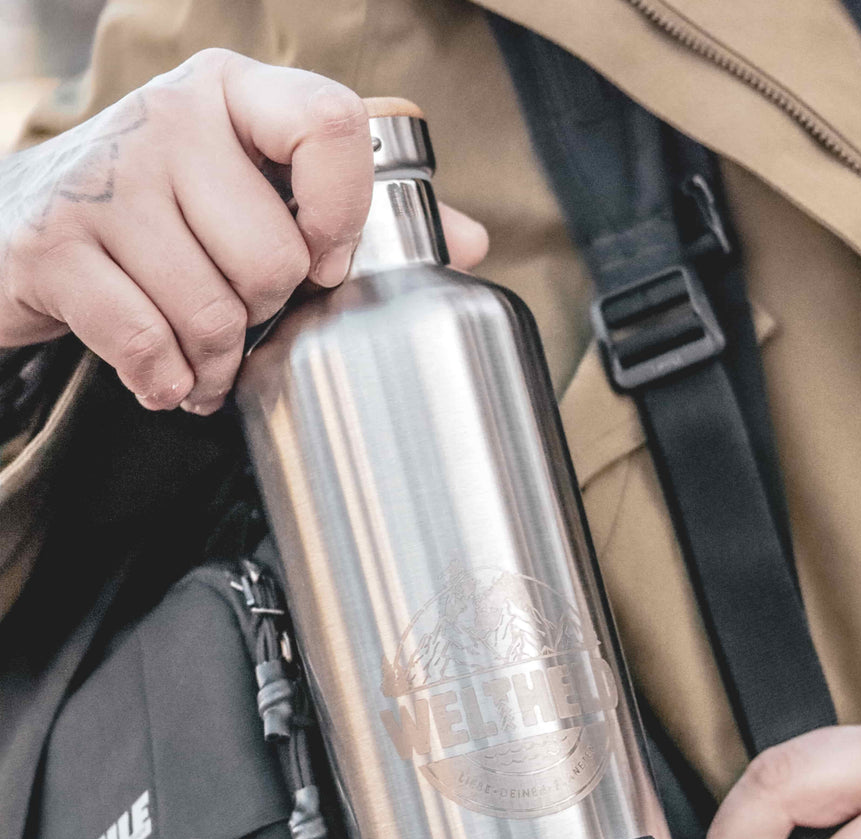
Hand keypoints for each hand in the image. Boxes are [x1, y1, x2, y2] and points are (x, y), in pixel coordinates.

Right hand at [0, 49, 487, 413]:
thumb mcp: (257, 189)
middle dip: (266, 311)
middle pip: (276, 255)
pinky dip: (168, 381)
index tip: (324, 260)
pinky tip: (165, 374)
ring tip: (202, 354)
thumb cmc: (163, 214)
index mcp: (234, 93)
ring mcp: (103, 179)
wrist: (17, 225)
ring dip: (216, 360)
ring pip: (215, 312)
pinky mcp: (54, 248)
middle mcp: (168, 117)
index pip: (334, 124)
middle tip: (239, 311)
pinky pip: (150, 345)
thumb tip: (471, 242)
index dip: (344, 215)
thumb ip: (361, 211)